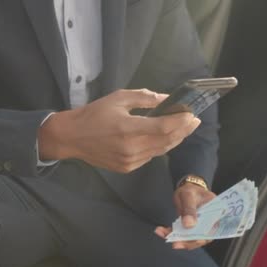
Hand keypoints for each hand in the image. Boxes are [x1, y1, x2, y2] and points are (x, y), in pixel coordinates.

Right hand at [38, 89, 200, 172]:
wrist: (72, 137)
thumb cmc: (94, 114)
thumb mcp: (118, 98)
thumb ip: (144, 98)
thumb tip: (166, 99)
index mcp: (128, 128)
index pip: (164, 127)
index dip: (181, 122)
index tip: (192, 114)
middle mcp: (131, 148)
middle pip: (167, 141)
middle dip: (183, 130)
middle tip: (193, 121)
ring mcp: (130, 160)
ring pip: (160, 151)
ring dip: (174, 140)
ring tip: (182, 129)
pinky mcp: (127, 167)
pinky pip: (149, 157)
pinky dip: (158, 147)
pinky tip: (161, 138)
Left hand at [155, 183, 215, 249]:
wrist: (186, 188)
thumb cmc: (191, 190)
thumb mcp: (188, 195)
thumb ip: (189, 209)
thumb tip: (189, 225)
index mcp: (215, 214)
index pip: (212, 230)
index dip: (203, 238)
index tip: (192, 240)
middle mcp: (209, 223)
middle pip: (201, 238)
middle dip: (187, 242)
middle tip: (175, 243)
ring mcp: (199, 227)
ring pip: (189, 239)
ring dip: (176, 239)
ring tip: (163, 234)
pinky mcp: (189, 228)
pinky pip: (181, 234)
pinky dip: (170, 234)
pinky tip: (161, 231)